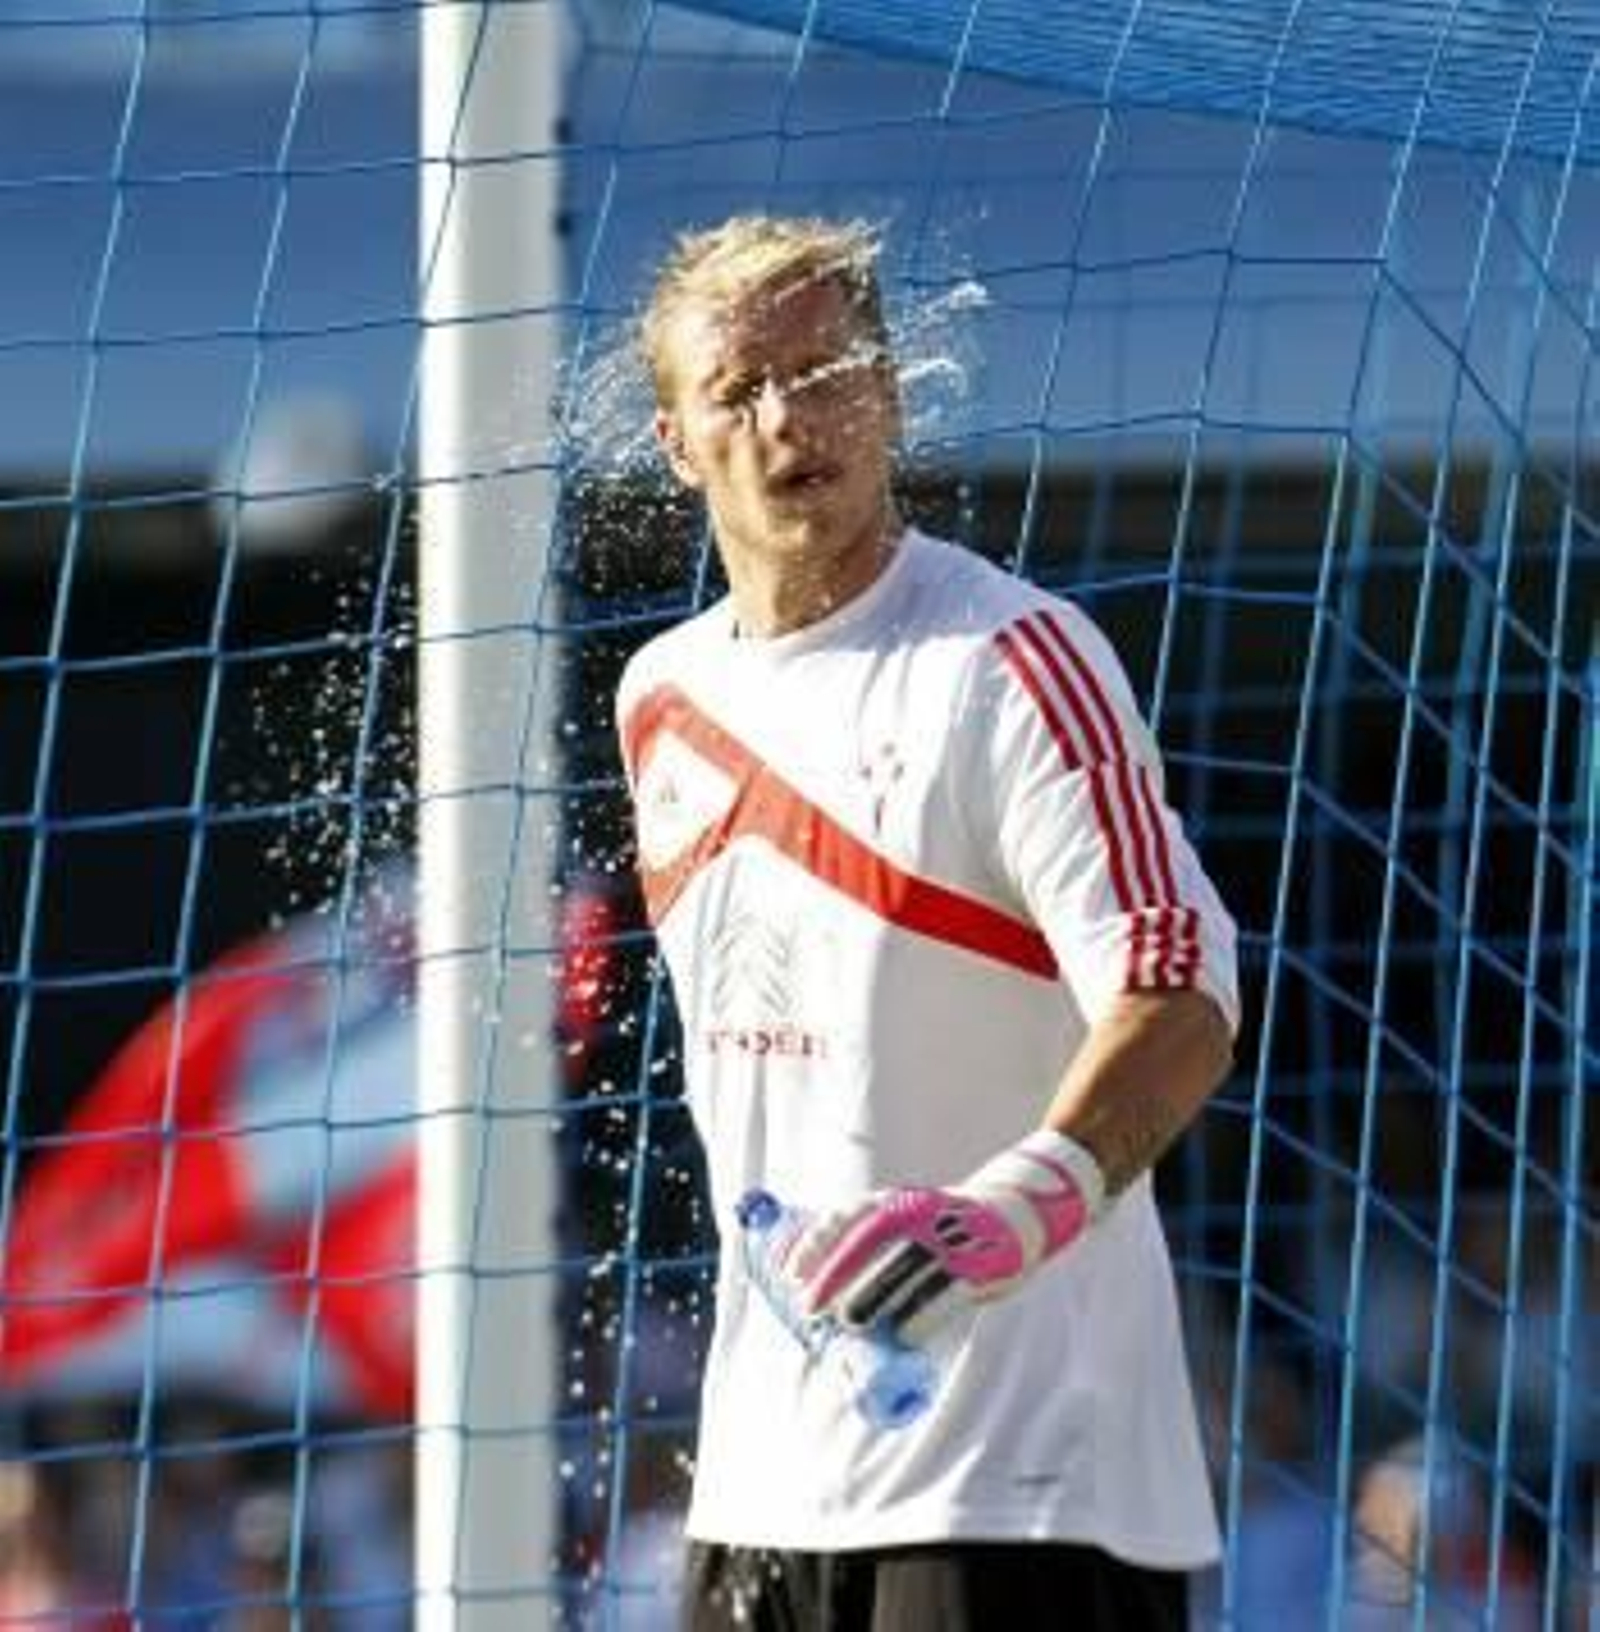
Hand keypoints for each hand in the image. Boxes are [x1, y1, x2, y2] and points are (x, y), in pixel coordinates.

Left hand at [793, 1130, 1105, 1341]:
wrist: (1015, 1211)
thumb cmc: (944, 1226)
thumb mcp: (907, 1217)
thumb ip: (871, 1244)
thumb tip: (820, 1289)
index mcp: (897, 1201)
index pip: (849, 1216)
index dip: (818, 1242)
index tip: (791, 1273)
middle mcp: (920, 1213)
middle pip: (869, 1240)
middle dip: (836, 1273)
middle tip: (810, 1307)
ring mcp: (950, 1237)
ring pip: (904, 1268)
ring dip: (874, 1295)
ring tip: (847, 1322)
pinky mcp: (978, 1265)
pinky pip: (946, 1292)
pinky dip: (923, 1313)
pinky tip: (904, 1333)